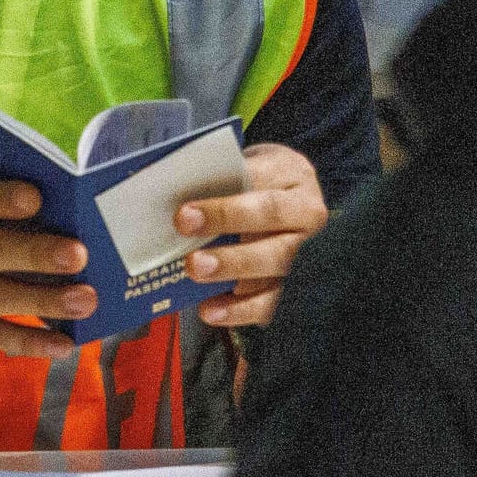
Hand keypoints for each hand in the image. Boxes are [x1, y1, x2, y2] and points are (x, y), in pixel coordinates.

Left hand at [175, 143, 327, 328]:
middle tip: (187, 239)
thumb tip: (168, 193)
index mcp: (292, 173)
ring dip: (233, 268)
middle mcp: (307, 211)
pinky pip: (273, 301)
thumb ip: (216, 179)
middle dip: (227, 224)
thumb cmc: (255, 183)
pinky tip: (211, 309)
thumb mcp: (242, 167)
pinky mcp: (300, 286)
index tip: (184, 213)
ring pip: (276, 262)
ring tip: (195, 271)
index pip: (259, 180)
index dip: (223, 199)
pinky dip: (240, 309)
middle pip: (270, 217)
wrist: (286, 198)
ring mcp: (308, 250)